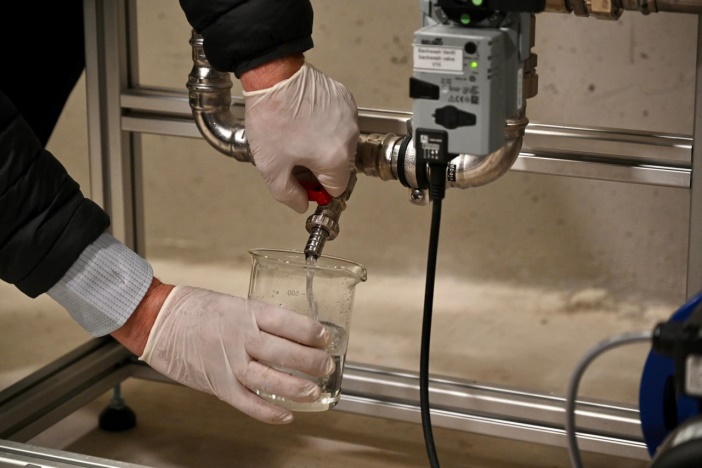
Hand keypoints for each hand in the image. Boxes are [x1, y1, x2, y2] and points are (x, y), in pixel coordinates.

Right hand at [122, 284, 333, 423]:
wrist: (158, 320)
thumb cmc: (196, 309)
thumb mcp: (233, 304)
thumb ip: (260, 319)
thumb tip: (292, 331)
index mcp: (247, 312)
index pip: (287, 322)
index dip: (310, 332)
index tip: (325, 338)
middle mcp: (240, 337)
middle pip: (284, 352)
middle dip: (311, 361)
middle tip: (327, 366)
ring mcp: (228, 362)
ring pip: (269, 378)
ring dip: (296, 388)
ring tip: (314, 392)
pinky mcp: (217, 383)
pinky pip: (246, 401)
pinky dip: (267, 412)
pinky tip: (286, 415)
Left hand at [242, 60, 358, 212]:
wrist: (273, 76)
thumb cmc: (271, 118)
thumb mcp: (271, 168)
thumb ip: (288, 195)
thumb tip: (301, 203)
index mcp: (335, 159)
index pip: (337, 189)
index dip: (318, 189)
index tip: (304, 181)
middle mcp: (349, 138)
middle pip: (340, 166)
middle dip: (319, 166)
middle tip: (295, 156)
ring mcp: (349, 116)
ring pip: (341, 143)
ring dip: (324, 144)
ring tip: (299, 134)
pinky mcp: (344, 98)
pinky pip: (339, 121)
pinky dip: (326, 124)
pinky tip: (306, 118)